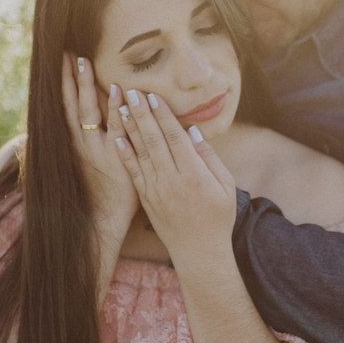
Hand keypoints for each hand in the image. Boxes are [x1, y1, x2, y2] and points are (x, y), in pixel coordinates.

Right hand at [61, 53, 136, 234]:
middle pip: (71, 104)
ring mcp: (97, 150)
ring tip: (84, 61)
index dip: (63, 84)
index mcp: (72, 145)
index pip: (65, 107)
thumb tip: (76, 126)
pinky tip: (117, 90)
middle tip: (67, 52)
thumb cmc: (93, 198)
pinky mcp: (116, 157)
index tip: (61, 60)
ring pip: (88, 112)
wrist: (101, 224)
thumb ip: (80, 146)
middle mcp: (80, 144)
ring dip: (86, 86)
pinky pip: (116, 128)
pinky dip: (116, 109)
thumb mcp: (82, 169)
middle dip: (68, 77)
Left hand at [113, 89, 235, 258]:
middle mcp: (171, 179)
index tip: (154, 95)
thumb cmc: (218, 217)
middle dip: (142, 113)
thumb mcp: (225, 186)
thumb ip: (209, 157)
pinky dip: (125, 153)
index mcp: (194, 174)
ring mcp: (156, 189)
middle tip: (131, 90)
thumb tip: (192, 131)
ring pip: (140, 152)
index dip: (163, 115)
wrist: (199, 252)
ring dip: (130, 127)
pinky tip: (117, 137)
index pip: (175, 137)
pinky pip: (133, 171)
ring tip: (121, 105)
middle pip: (154, 139)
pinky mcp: (146, 199)